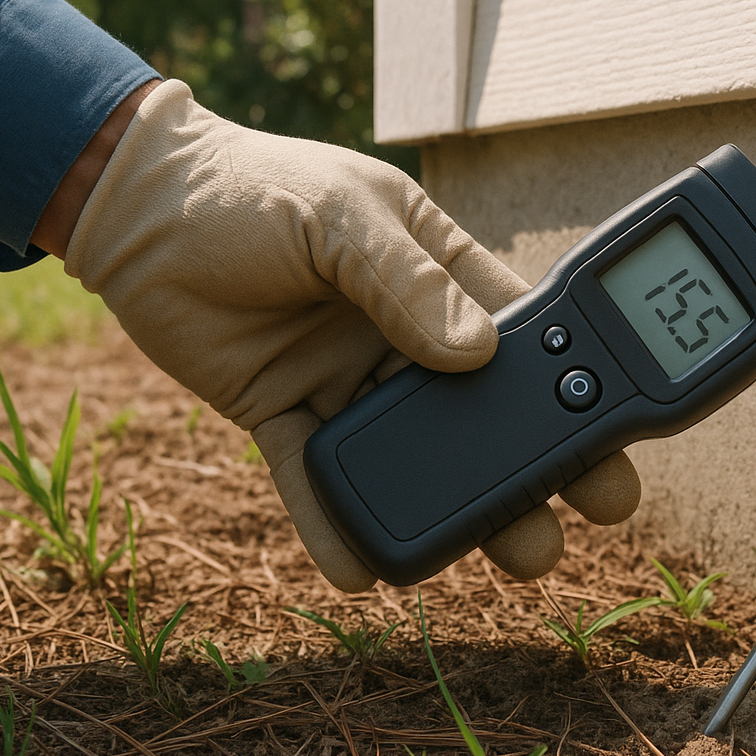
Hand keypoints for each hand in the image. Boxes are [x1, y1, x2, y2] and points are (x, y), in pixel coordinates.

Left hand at [63, 80, 638, 590]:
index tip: (617, 427)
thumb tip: (476, 355)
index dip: (575, 377)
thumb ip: (404, 278)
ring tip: (506, 554)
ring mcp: (347, 381)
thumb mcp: (340, 213)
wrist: (138, 208)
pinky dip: (336, 525)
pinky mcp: (285, 417)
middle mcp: (403, 336)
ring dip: (457, 508)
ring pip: (414, 459)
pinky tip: (362, 568)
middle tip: (584, 511)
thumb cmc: (252, 186)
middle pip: (484, 412)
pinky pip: (316, 481)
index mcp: (437, 273)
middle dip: (538, 463)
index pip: (523, 332)